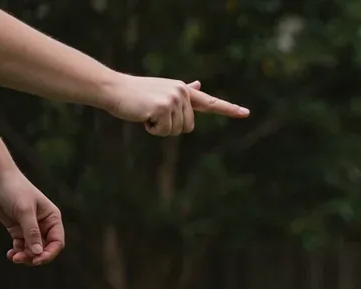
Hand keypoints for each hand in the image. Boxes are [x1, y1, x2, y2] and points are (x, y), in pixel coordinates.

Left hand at [0, 172, 64, 265]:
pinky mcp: (19, 230)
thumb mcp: (25, 211)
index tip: (37, 260)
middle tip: (21, 259)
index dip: (49, 253)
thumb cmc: (15, 191)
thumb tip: (38, 252)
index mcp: (52, 219)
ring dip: (25, 255)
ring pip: (32, 249)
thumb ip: (32, 232)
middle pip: (45, 248)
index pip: (57, 242)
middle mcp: (44, 225)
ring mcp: (31, 228)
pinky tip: (10, 254)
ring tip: (14, 257)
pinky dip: (17, 251)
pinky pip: (21, 246)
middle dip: (34, 256)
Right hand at [100, 75, 249, 135]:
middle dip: (170, 127)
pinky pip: (164, 131)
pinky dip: (152, 129)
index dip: (229, 109)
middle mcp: (182, 93)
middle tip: (152, 113)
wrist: (114, 89)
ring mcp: (174, 99)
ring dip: (159, 128)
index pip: (211, 102)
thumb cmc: (137, 93)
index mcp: (184, 91)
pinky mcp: (163, 107)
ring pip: (176, 131)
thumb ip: (183, 91)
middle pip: (188, 127)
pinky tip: (143, 115)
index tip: (245, 113)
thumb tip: (198, 85)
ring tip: (146, 112)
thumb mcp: (163, 90)